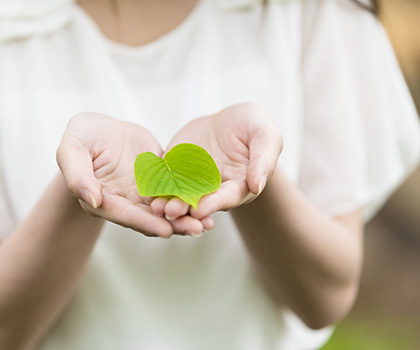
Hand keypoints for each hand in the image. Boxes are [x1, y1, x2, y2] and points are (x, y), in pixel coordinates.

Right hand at [57, 113, 212, 237]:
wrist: (103, 128)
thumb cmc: (83, 136)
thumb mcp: (72, 148)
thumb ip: (77, 174)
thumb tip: (92, 200)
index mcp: (102, 198)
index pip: (124, 214)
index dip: (143, 222)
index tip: (165, 230)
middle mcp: (125, 201)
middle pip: (149, 217)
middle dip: (173, 225)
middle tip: (196, 229)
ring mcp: (143, 192)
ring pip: (166, 208)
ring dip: (186, 217)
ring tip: (208, 223)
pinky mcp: (158, 180)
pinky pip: (175, 190)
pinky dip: (189, 197)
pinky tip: (209, 200)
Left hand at [151, 103, 282, 219]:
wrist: (229, 119)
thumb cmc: (253, 127)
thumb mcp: (266, 136)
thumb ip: (264, 160)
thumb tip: (258, 186)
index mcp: (239, 186)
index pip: (227, 197)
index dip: (214, 203)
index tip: (201, 209)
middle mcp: (214, 189)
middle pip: (200, 202)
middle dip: (185, 208)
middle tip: (171, 212)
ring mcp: (193, 180)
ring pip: (180, 194)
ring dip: (168, 202)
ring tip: (156, 206)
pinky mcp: (176, 169)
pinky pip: (165, 177)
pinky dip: (156, 184)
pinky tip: (145, 187)